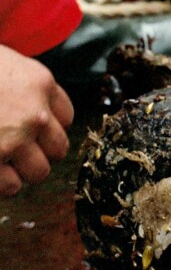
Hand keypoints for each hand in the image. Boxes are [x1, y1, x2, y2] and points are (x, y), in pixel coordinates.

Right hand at [0, 46, 73, 195]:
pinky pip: (11, 186)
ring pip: (38, 171)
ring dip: (21, 172)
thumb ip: (16, 83)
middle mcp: (35, 113)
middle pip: (58, 148)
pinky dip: (1, 184)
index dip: (48, 125)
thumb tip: (18, 102)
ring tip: (1, 163)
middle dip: (39, 152)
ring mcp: (14, 139)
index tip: (34, 129)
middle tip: (16, 150)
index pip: (65, 115)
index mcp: (38, 83)